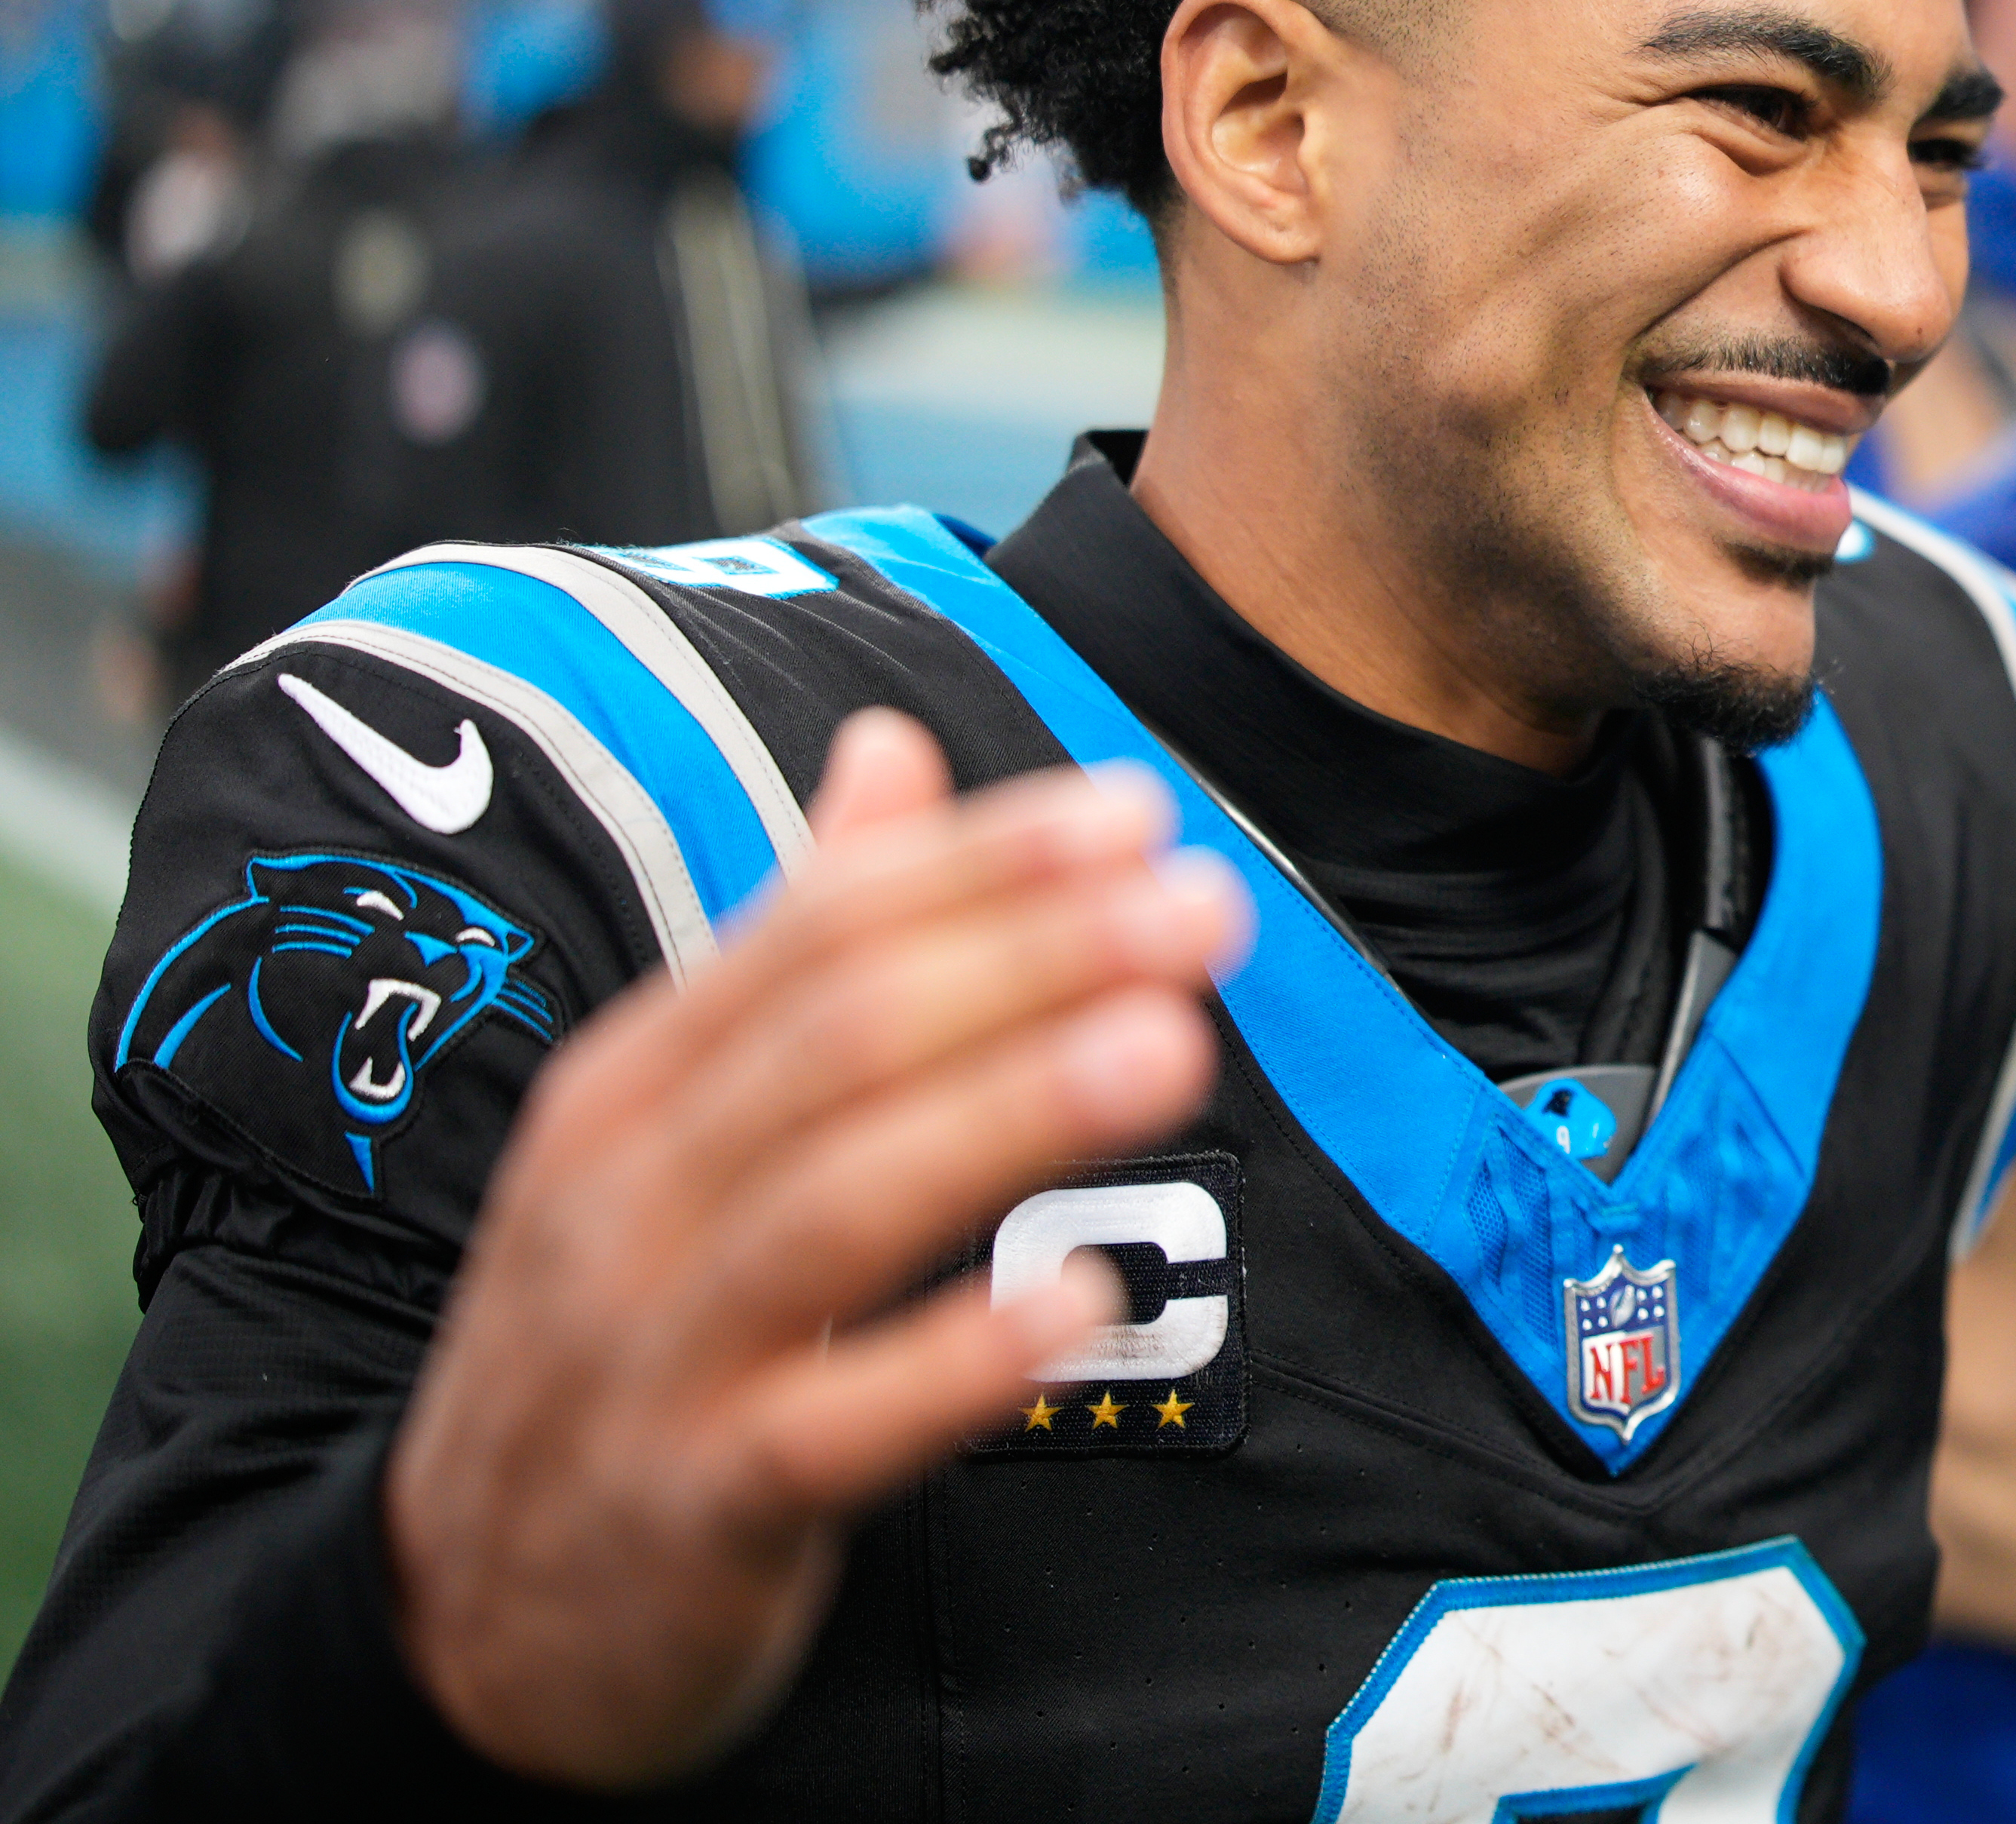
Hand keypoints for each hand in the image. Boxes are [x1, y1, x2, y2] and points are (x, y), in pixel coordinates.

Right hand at [384, 710, 1247, 1786]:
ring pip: (833, 1207)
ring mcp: (647, 1353)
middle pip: (838, 1043)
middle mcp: (627, 1197)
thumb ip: (796, 944)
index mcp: (638, 1083)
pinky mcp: (692, 1507)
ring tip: (1167, 1044)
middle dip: (1030, 959)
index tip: (1138, 812)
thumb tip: (892, 747)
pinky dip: (951, 1361)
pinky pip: (826, 1424)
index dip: (981, 864)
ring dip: (1009, 1115)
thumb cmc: (622, 1328)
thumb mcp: (675, 1121)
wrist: (468, 1613)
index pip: (819, 932)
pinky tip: (1080, 1301)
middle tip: (1202, 908)